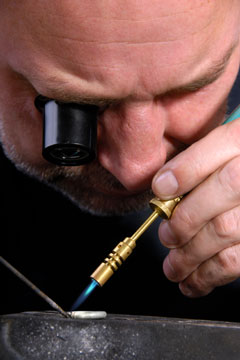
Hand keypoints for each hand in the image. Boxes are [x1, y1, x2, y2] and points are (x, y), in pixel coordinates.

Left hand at [152, 119, 239, 297]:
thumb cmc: (238, 167)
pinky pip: (236, 260)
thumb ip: (198, 159)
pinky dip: (210, 275)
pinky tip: (193, 282)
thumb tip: (163, 185)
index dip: (184, 172)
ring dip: (191, 255)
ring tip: (173, 269)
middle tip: (166, 237)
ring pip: (225, 231)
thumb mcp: (225, 150)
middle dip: (183, 222)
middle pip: (219, 195)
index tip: (160, 189)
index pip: (217, 149)